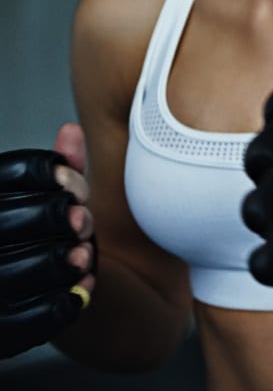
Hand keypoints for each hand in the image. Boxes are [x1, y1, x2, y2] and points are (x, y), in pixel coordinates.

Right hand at [1, 124, 95, 358]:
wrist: (22, 301)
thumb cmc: (36, 238)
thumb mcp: (48, 200)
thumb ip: (60, 170)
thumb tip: (71, 132)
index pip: (11, 174)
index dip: (46, 174)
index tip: (74, 187)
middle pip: (9, 221)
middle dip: (55, 216)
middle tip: (83, 221)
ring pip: (20, 270)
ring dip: (64, 259)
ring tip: (84, 254)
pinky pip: (28, 319)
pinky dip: (62, 303)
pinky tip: (80, 290)